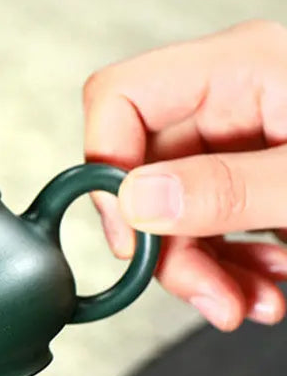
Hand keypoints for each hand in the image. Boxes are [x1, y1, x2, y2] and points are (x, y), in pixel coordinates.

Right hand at [83, 19, 286, 330]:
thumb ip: (228, 187)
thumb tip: (136, 202)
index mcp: (239, 69)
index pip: (119, 96)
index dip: (106, 165)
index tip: (131, 237)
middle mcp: (229, 98)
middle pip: (143, 168)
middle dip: (167, 244)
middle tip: (206, 298)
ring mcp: (242, 138)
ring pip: (172, 209)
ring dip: (202, 269)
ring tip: (251, 306)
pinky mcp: (256, 177)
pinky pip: (211, 225)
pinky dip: (231, 268)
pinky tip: (269, 289)